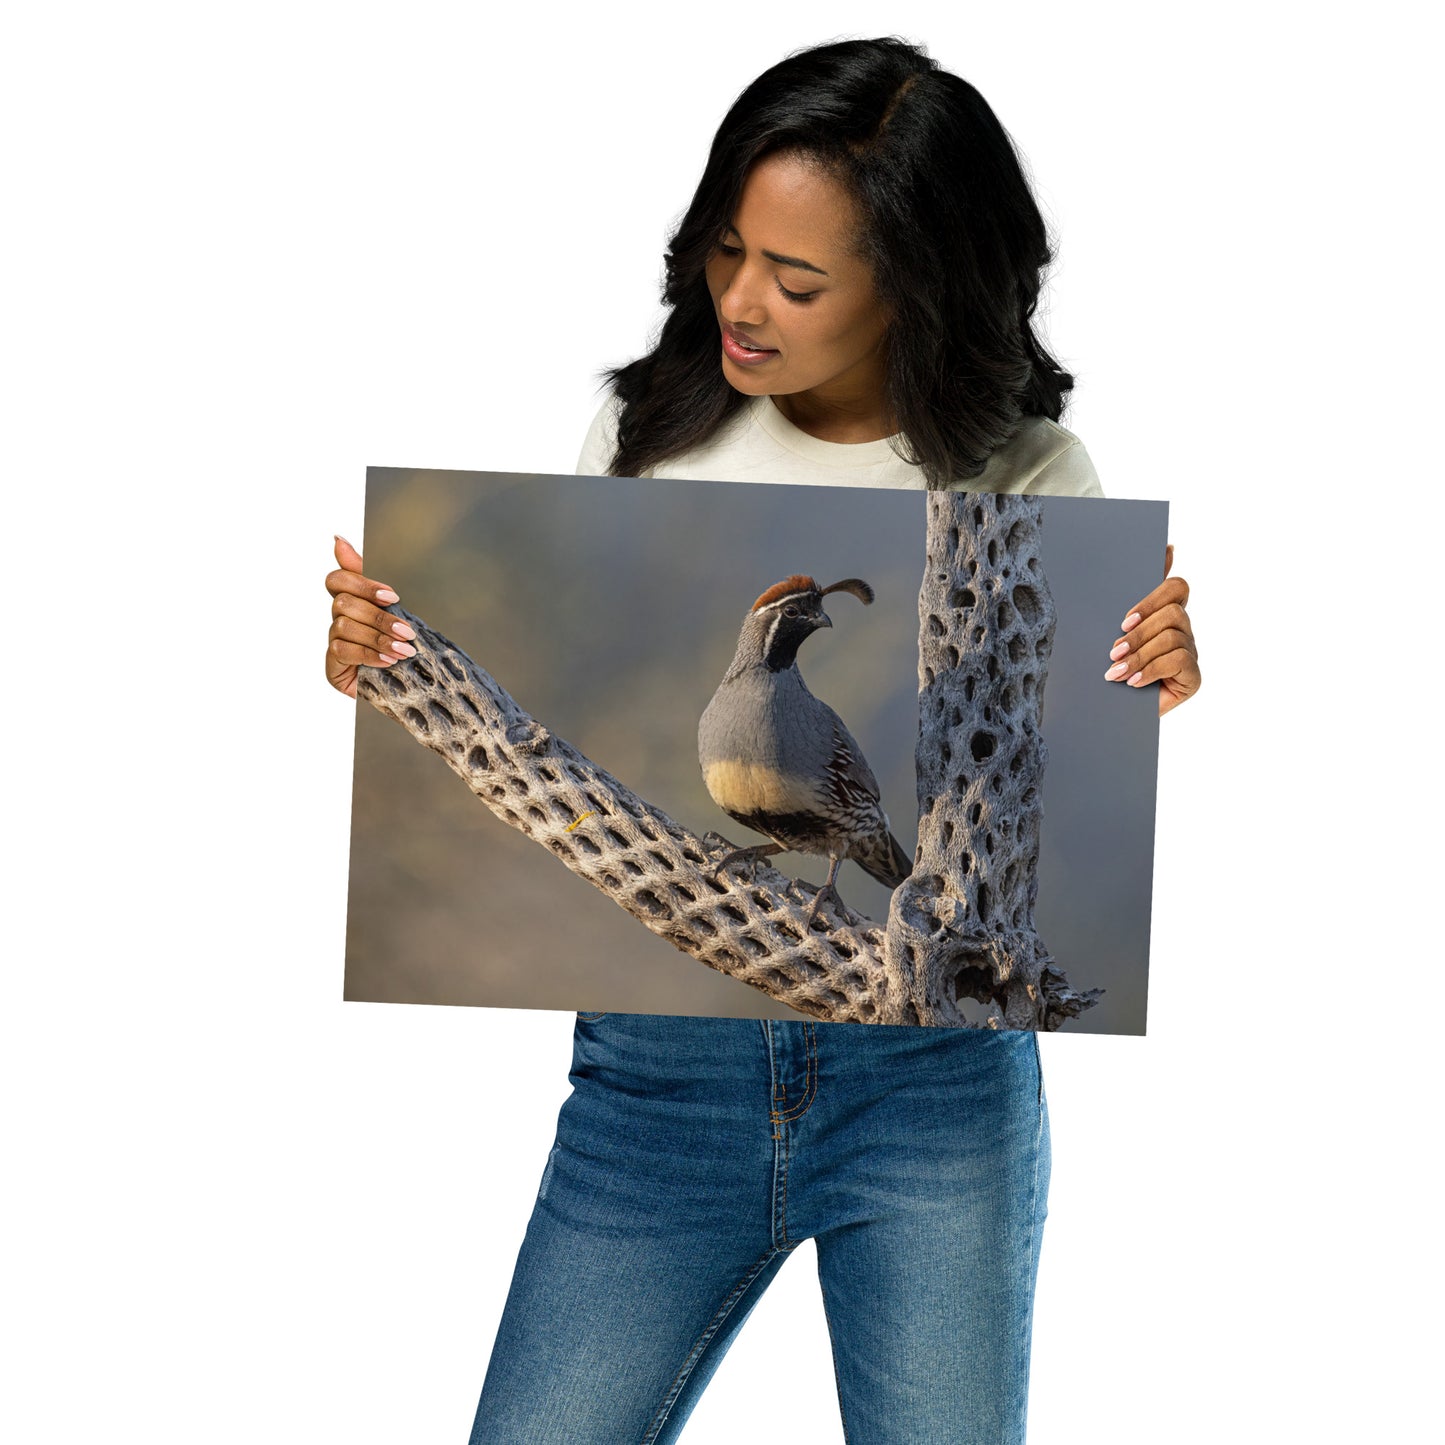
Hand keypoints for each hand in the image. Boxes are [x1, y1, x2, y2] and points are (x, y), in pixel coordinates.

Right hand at [325, 536, 415, 698]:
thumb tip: (337, 538)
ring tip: (405, 651)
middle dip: (379, 617)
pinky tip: (389, 662)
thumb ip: (370, 579)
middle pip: (344, 603)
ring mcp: (333, 642)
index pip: (338, 580)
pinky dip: (369, 655)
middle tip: (408, 631)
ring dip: (378, 638)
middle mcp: (338, 619)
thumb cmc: (400, 645)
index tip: (392, 596)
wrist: (407, 688)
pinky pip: (343, 651)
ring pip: (344, 627)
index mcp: (352, 601)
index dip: (362, 584)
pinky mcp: (332, 666)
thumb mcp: (395, 611)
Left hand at [1105, 544, 1199, 716]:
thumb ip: (1126, 601)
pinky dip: (1151, 670)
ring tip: (1116, 671)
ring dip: (1140, 654)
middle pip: (1174, 611)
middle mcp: (1182, 630)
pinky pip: (1179, 660)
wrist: (1110, 712)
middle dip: (1139, 632)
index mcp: (1164, 613)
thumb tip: (1159, 553)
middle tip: (1114, 651)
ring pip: (1172, 637)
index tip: (1125, 619)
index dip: (1153, 597)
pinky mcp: (1193, 676)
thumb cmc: (1110, 667)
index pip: (1176, 587)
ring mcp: (1191, 652)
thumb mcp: (1111, 633)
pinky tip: (1133, 682)